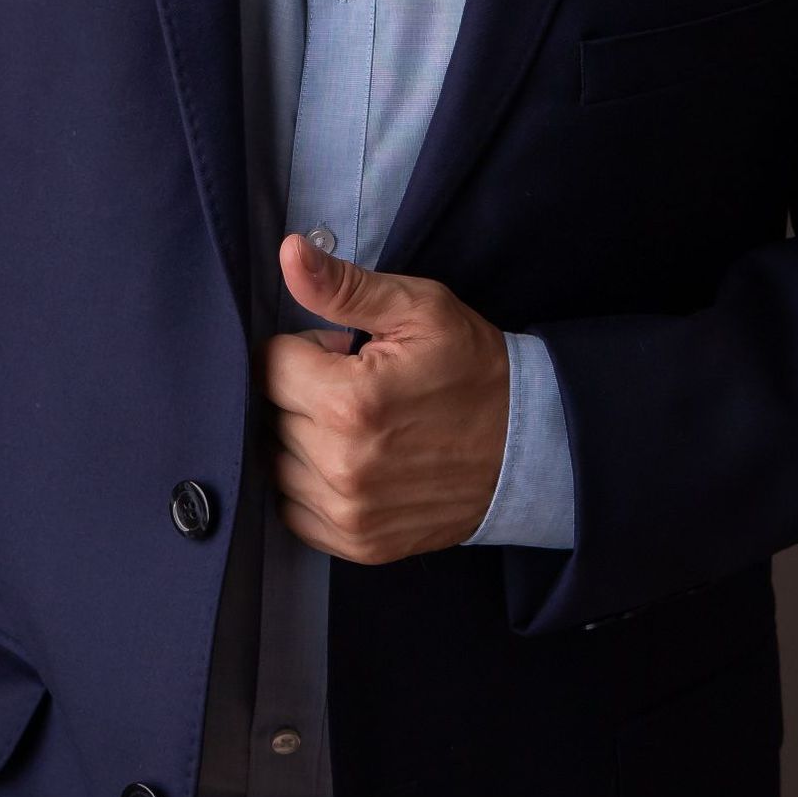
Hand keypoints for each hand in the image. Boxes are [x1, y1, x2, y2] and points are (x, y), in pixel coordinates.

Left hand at [257, 234, 509, 561]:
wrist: (528, 445)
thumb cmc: (470, 367)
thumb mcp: (417, 309)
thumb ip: (343, 286)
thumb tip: (288, 252)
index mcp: (349, 401)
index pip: (269, 364)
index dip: (301, 349)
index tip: (338, 352)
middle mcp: (340, 464)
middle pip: (269, 412)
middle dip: (301, 391)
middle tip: (354, 384)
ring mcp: (348, 512)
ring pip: (275, 462)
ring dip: (300, 439)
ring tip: (355, 425)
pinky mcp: (357, 544)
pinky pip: (292, 510)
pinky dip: (308, 483)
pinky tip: (349, 462)